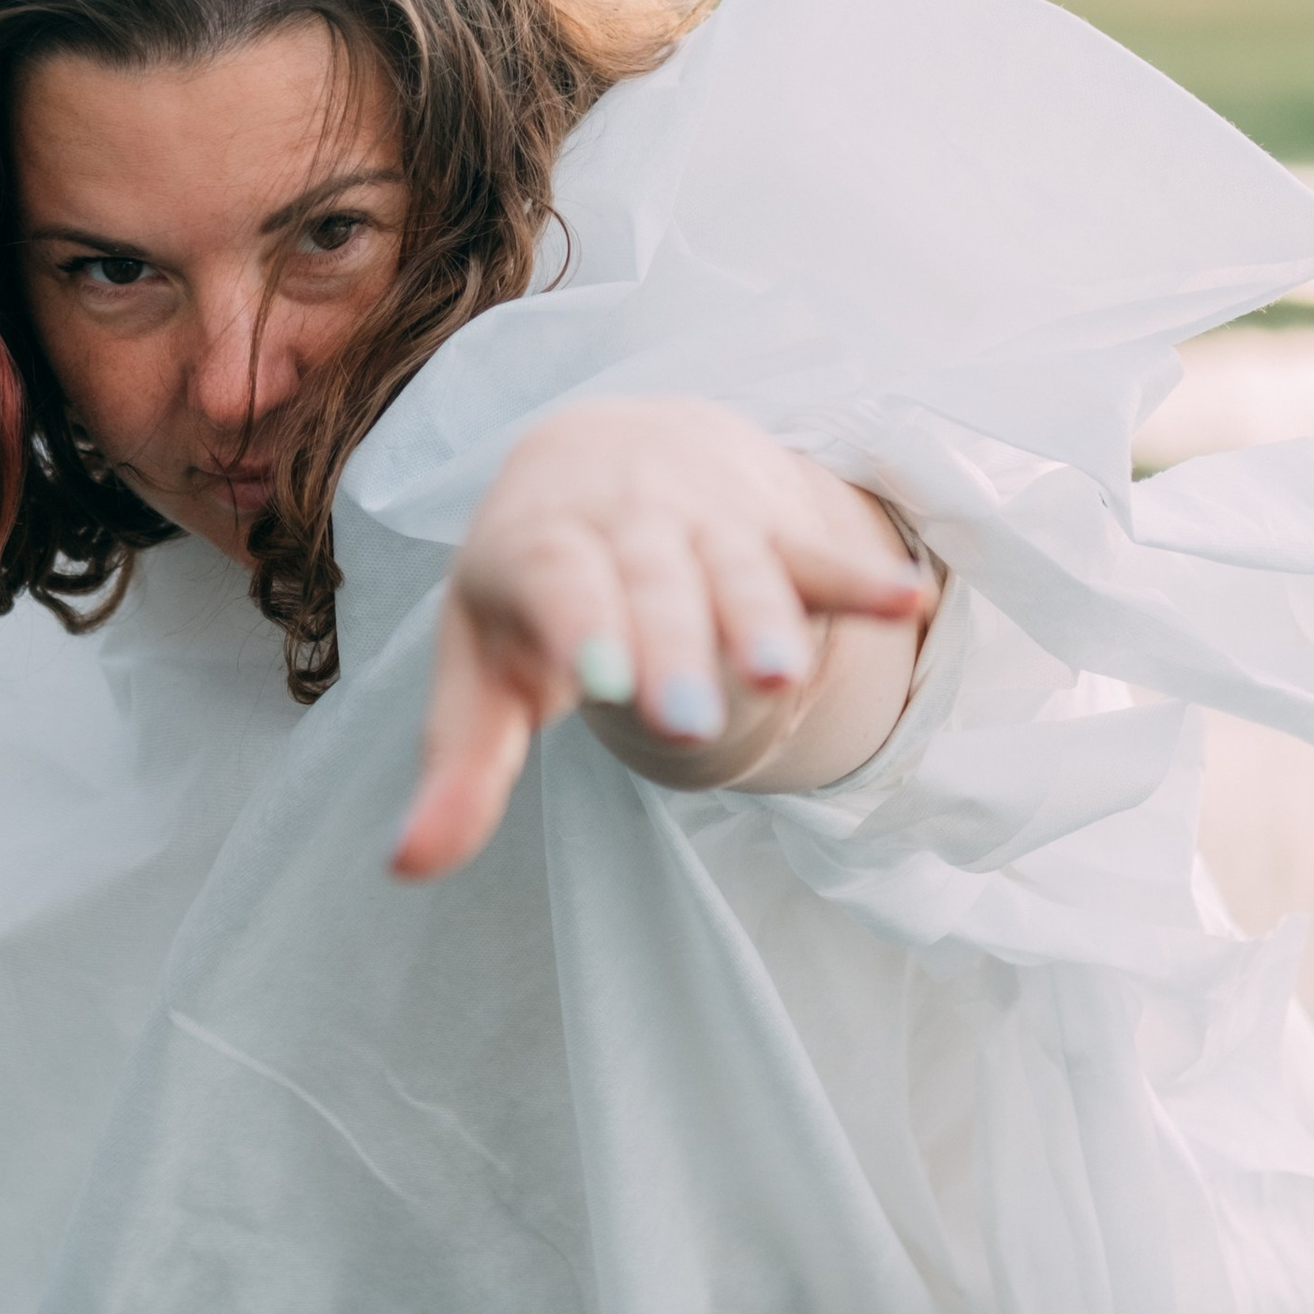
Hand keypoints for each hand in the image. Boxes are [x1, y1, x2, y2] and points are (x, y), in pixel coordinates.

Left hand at [393, 398, 934, 878]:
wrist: (593, 447)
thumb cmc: (526, 586)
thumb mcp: (478, 665)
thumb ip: (458, 768)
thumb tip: (406, 866)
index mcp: (535, 549)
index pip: (556, 581)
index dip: (577, 624)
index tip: (596, 679)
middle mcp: (619, 520)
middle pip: (650, 583)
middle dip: (672, 647)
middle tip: (686, 722)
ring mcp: (700, 515)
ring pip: (734, 565)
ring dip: (761, 616)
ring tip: (782, 678)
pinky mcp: (768, 523)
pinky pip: (814, 549)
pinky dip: (858, 574)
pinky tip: (907, 599)